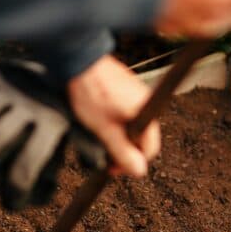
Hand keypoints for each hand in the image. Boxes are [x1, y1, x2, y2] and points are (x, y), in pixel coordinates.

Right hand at [0, 61, 99, 209]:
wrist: (64, 56)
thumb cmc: (73, 108)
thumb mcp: (86, 128)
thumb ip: (86, 151)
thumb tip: (91, 170)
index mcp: (53, 121)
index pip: (23, 170)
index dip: (13, 196)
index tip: (11, 203)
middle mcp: (26, 104)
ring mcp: (4, 90)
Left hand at [67, 55, 160, 177]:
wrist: (80, 61)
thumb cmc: (91, 92)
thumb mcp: (105, 130)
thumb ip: (123, 152)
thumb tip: (139, 170)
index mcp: (146, 113)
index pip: (150, 149)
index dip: (132, 162)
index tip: (114, 167)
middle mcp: (147, 101)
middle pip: (142, 138)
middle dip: (125, 148)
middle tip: (105, 153)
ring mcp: (137, 92)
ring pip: (133, 125)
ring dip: (119, 134)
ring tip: (100, 133)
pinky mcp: (126, 86)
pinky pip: (126, 111)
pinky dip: (116, 119)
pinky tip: (101, 118)